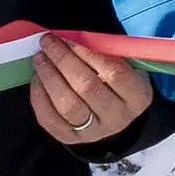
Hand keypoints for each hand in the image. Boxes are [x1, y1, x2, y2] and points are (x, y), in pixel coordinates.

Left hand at [31, 34, 155, 146]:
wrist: (115, 119)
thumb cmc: (120, 84)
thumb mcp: (128, 68)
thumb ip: (109, 53)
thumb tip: (75, 36)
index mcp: (138, 96)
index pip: (114, 72)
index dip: (88, 53)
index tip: (68, 36)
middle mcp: (118, 117)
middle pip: (87, 87)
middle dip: (63, 60)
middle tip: (48, 42)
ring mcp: (93, 132)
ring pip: (67, 105)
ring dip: (49, 77)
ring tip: (40, 58)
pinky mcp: (70, 139)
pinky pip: (50, 119)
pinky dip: (39, 96)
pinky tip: (37, 78)